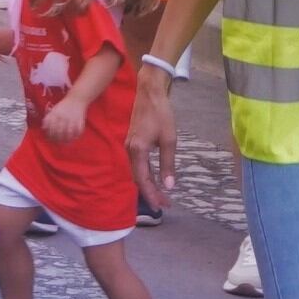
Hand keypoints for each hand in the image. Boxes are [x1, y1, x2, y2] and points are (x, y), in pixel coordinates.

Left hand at [43, 94, 88, 142]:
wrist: (76, 99)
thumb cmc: (63, 106)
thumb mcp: (53, 110)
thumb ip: (48, 119)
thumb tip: (44, 129)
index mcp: (55, 114)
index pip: (50, 128)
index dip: (50, 135)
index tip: (50, 139)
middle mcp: (63, 117)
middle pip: (59, 132)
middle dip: (57, 139)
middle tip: (57, 142)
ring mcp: (72, 119)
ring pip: (68, 133)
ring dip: (66, 140)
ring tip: (65, 143)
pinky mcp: (80, 121)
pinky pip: (78, 132)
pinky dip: (75, 137)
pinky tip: (73, 138)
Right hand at [127, 67, 177, 202]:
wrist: (149, 93)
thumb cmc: (161, 114)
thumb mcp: (169, 140)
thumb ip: (168, 164)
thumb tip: (169, 186)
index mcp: (138, 151)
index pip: (143, 180)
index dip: (152, 195)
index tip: (161, 206)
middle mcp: (130, 151)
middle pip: (138, 179)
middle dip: (151, 193)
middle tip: (164, 204)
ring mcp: (129, 146)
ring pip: (137, 172)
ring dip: (148, 184)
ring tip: (161, 194)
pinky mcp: (132, 142)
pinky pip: (138, 164)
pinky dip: (146, 174)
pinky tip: (154, 178)